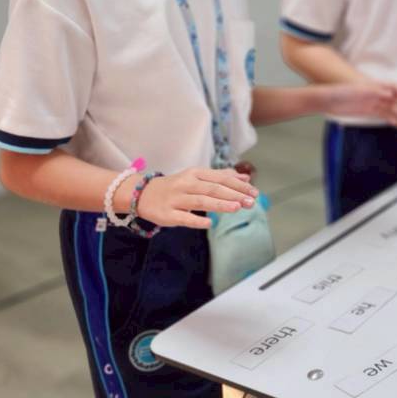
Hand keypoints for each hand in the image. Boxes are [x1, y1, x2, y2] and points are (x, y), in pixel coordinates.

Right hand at [133, 167, 257, 229]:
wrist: (143, 194)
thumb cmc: (176, 186)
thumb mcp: (197, 177)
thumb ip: (221, 176)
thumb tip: (245, 177)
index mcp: (195, 173)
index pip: (221, 178)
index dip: (238, 185)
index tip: (254, 192)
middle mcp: (186, 184)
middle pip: (213, 189)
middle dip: (234, 195)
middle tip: (251, 201)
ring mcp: (176, 199)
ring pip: (201, 201)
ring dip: (220, 204)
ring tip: (237, 207)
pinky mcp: (168, 214)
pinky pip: (183, 218)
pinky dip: (196, 220)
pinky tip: (209, 223)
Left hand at [319, 81, 396, 122]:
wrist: (327, 100)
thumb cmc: (340, 92)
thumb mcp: (356, 91)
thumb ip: (372, 91)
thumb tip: (388, 93)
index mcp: (373, 86)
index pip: (393, 86)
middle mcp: (375, 93)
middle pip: (394, 97)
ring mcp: (372, 102)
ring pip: (390, 106)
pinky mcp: (368, 111)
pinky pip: (382, 114)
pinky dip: (390, 117)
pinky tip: (396, 122)